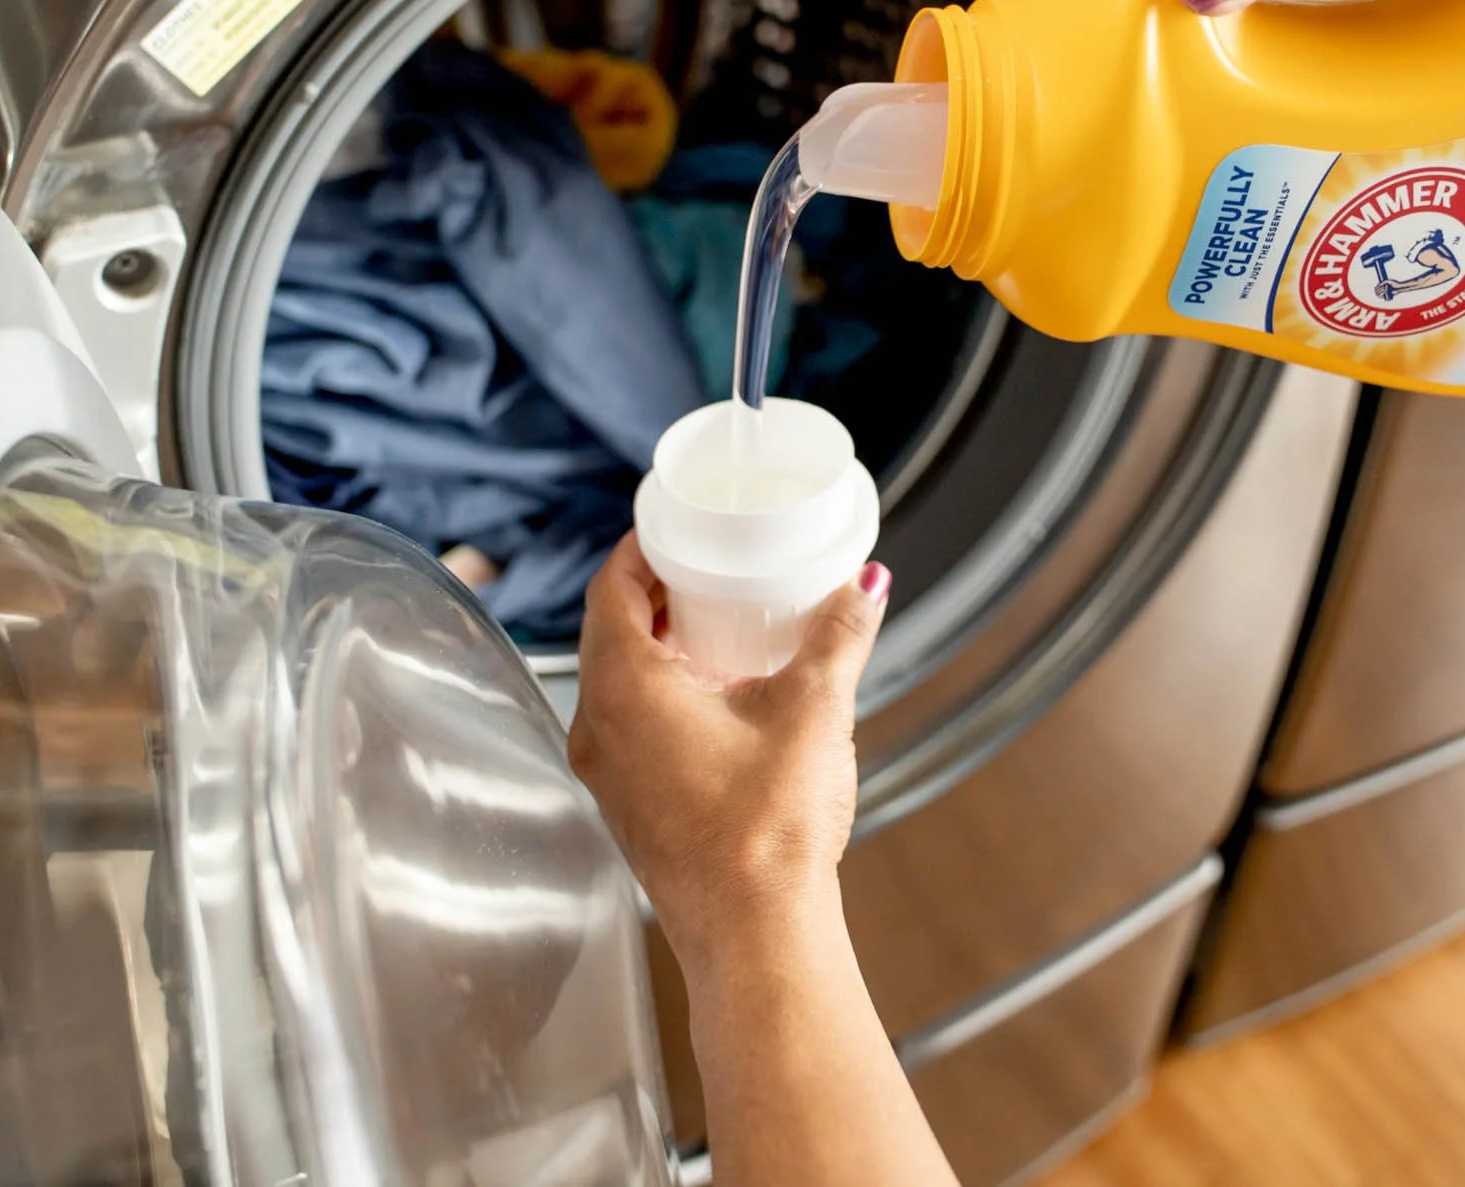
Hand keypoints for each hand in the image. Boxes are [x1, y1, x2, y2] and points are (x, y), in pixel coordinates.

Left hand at [567, 535, 890, 966]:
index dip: (640, 548)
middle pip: (611, 633)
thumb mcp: (813, 710)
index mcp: (622, 688)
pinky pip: (632, 728)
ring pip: (618, 684)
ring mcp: (610, 775)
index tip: (675, 528)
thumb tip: (864, 586)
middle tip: (708, 568)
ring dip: (661, 649)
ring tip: (720, 628)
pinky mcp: (631, 808)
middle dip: (657, 595)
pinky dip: (664, 696)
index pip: (611, 588)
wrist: (757, 937)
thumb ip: (839, 636)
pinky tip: (721, 700)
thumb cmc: (767, 831)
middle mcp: (599, 728)